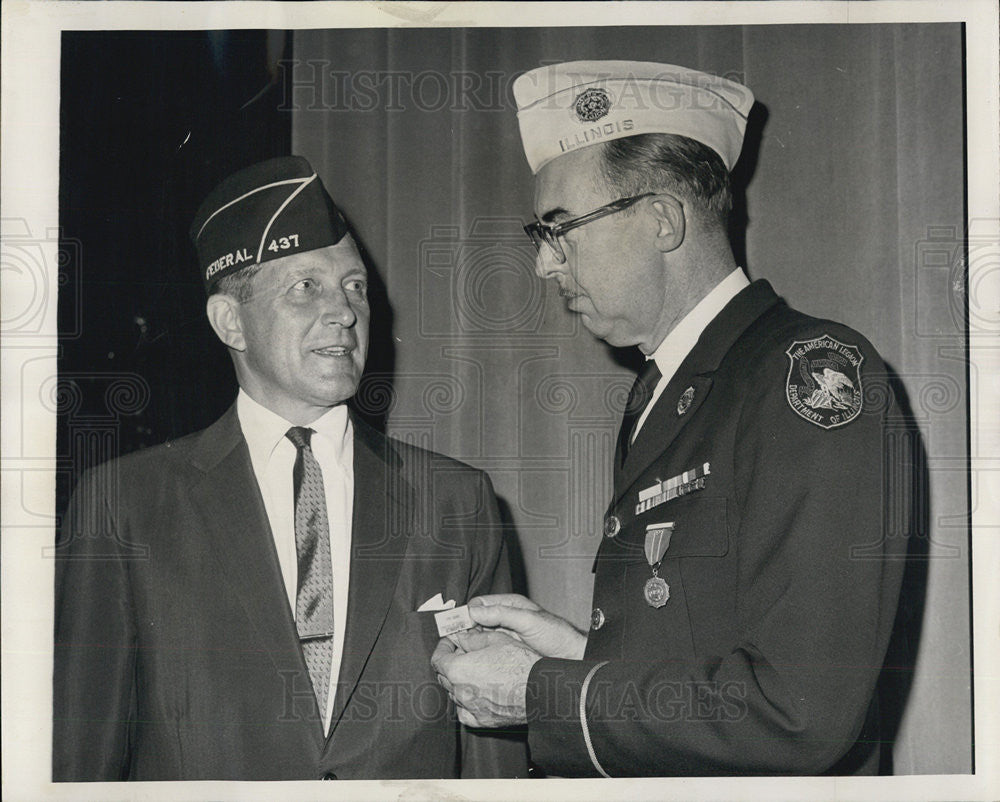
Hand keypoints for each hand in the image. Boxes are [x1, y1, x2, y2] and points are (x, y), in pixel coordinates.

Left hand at [431, 629, 540, 727]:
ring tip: (475, 669)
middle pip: (444, 676)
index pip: (438, 659)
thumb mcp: (495, 640)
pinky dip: (466, 702)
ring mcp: (470, 709)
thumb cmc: (520, 662)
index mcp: (459, 670)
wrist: (541, 690)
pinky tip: (477, 691)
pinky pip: (465, 712)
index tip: (451, 641)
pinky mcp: (482, 721)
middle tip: (463, 652)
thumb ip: (471, 639)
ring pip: (454, 693)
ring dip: (459, 681)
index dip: (443, 647)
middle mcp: (460, 692)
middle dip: (450, 662)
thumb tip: (458, 637)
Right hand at [467, 594, 586, 659]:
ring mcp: (504, 634)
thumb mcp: (529, 620)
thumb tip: (474, 610)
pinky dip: (478, 652)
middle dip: (464, 629)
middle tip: (457, 641)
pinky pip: (486, 649)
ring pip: (478, 635)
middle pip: (475, 620)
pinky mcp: (505, 650)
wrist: (570, 657)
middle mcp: (504, 618)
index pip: (479, 603)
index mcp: (509, 604)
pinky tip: (475, 659)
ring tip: (464, 651)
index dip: (466, 613)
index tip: (457, 625)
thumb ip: (502, 614)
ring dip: (470, 642)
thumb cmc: (556, 635)